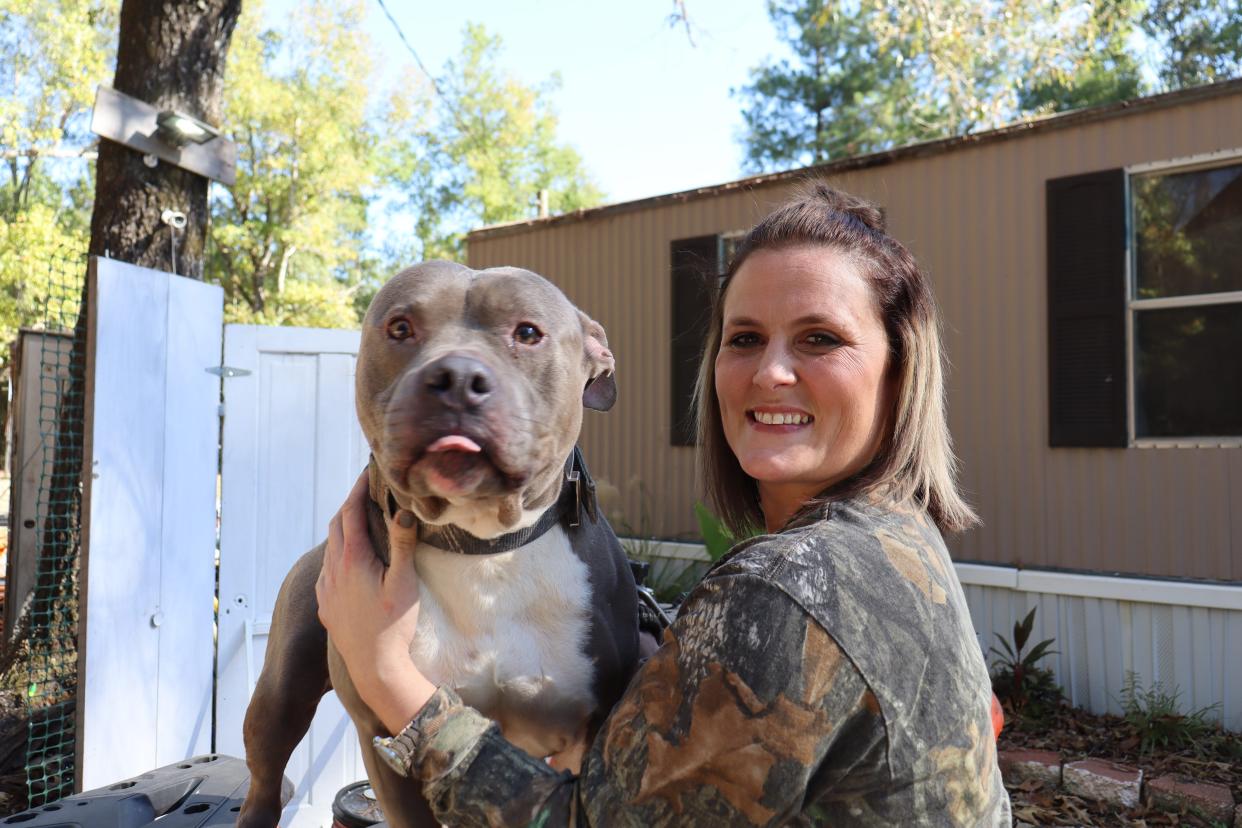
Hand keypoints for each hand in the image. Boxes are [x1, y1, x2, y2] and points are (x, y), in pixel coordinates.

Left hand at [316, 470, 426, 715]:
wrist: (374, 666)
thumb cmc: (394, 624)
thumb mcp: (404, 581)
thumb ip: (402, 544)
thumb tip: (403, 510)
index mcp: (353, 558)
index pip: (352, 511)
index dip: (360, 488)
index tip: (369, 472)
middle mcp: (333, 569)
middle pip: (337, 524)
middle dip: (350, 505)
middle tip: (367, 493)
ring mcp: (326, 588)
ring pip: (330, 547)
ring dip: (343, 529)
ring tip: (361, 522)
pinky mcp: (325, 604)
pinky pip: (326, 569)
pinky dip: (337, 554)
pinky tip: (349, 561)